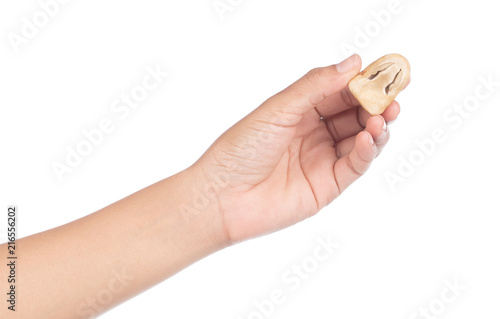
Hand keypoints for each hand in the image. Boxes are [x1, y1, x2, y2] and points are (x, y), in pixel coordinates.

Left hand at [195, 54, 403, 242]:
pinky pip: (354, 166)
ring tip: (383, 117)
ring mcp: (322, 160)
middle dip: (376, 105)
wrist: (222, 197)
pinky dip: (366, 151)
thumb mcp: (278, 109)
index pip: (340, 92)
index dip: (363, 83)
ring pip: (361, 140)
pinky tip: (368, 138)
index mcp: (300, 111)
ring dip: (376, 127)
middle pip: (355, 115)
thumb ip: (315, 86)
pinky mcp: (327, 185)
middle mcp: (314, 134)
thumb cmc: (240, 150)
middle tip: (392, 97)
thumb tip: (353, 63)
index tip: (385, 72)